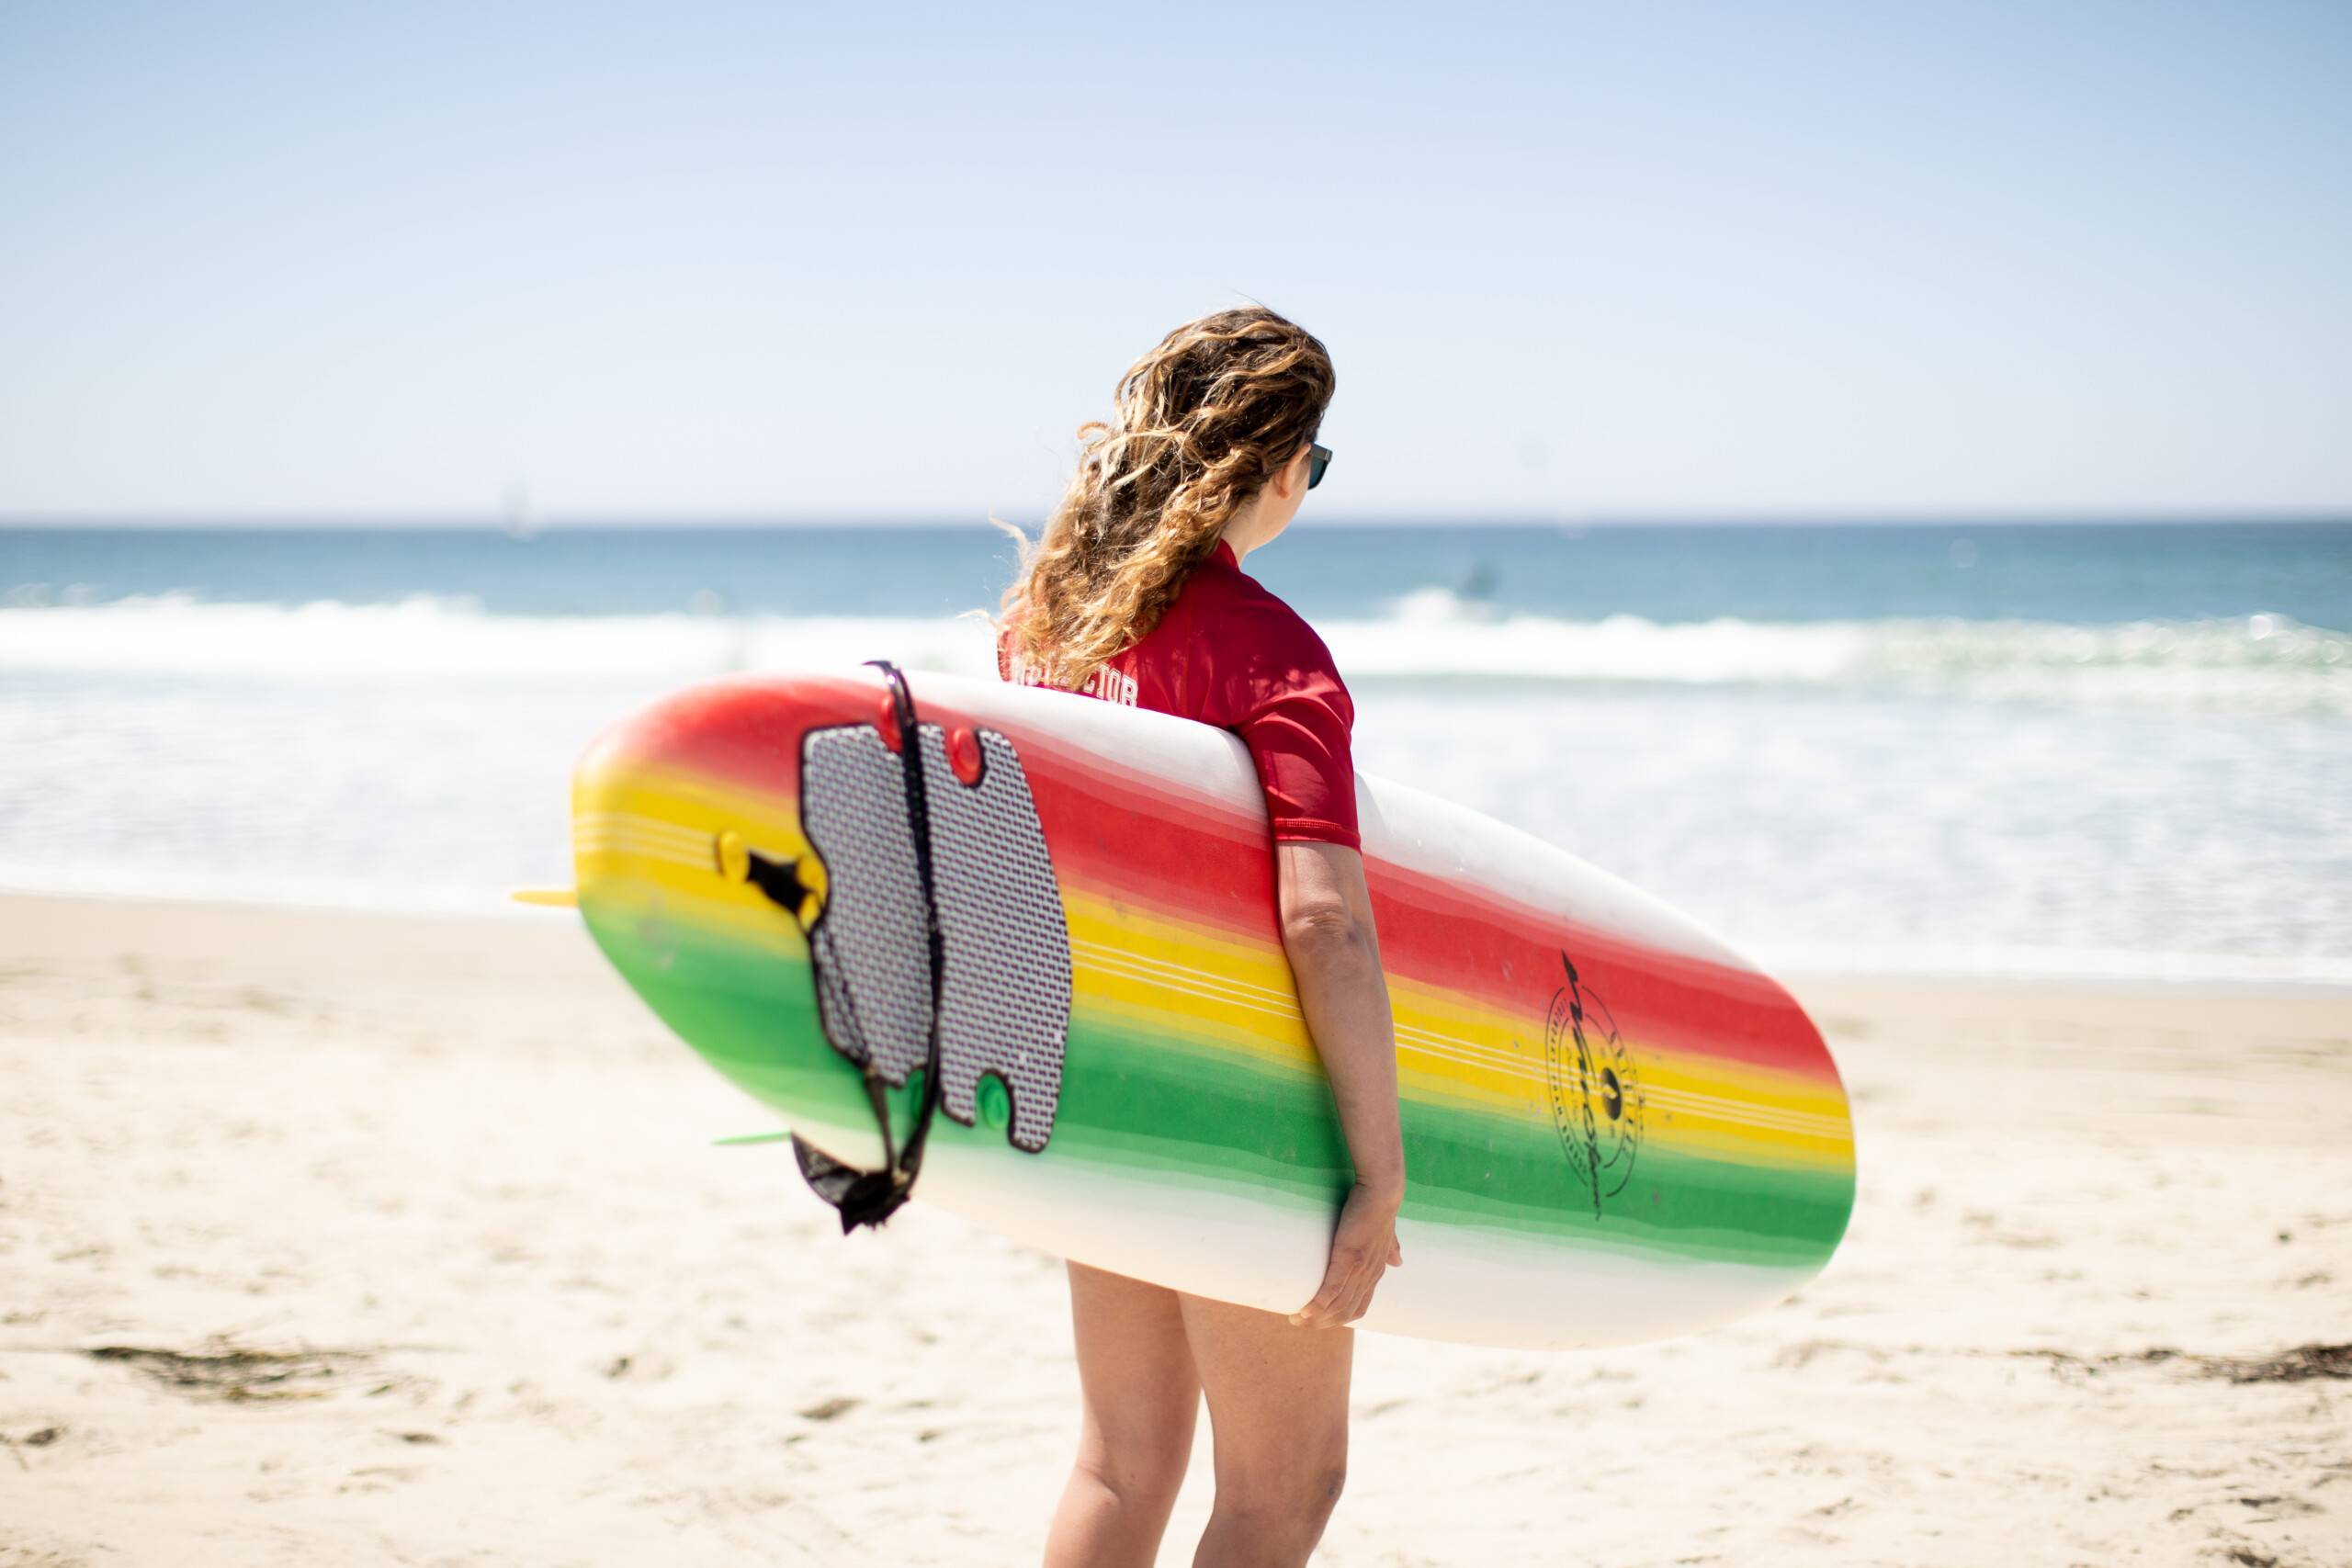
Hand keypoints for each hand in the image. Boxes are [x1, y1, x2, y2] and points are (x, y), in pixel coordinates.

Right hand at [1289, 1181, 1403, 1329]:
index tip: (1319, 1319)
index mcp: (1375, 1272)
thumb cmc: (1380, 1209)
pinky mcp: (1348, 1257)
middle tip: (1299, 1323)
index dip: (1338, 1317)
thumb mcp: (1387, 1236)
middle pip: (1345, 1312)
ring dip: (1315, 1317)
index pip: (1358, 1307)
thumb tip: (1399, 1261)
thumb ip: (1392, 1249)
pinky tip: (1303, 1310)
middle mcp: (1369, 1276)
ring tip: (1295, 1318)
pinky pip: (1331, 1289)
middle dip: (1322, 1323)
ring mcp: (1359, 1269)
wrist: (1382, 1191)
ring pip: (1337, 1306)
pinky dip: (1317, 1303)